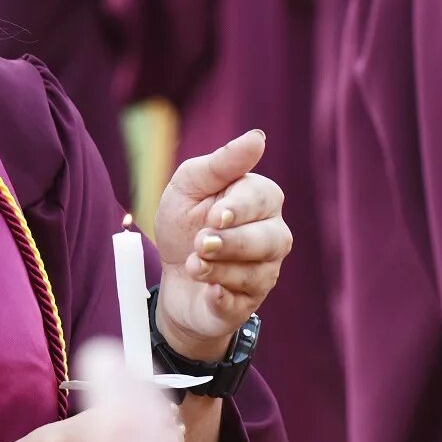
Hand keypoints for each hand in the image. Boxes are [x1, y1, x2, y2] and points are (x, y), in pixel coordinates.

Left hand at [153, 129, 291, 359]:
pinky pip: (241, 303)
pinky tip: (208, 291)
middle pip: (271, 238)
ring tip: (192, 264)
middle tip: (200, 243)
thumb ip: (222, 163)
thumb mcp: (190, 185)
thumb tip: (257, 137)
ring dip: (219, 269)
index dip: (239, 208)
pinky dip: (222, 297)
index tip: (215, 216)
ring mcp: (264, 271)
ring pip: (258, 273)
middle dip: (231, 242)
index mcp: (260, 199)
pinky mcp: (247, 303)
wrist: (169, 272)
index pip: (264, 198)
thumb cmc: (184, 221)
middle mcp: (272, 235)